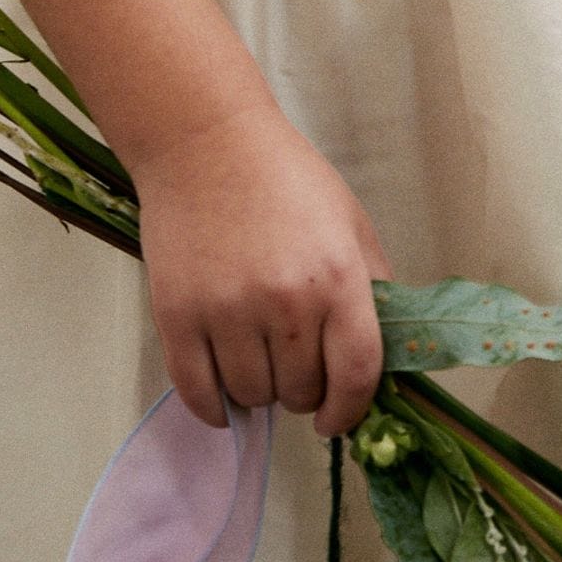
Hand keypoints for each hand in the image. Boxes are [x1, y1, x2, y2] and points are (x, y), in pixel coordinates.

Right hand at [128, 100, 390, 436]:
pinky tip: (223, 388)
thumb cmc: (284, 177)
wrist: (205, 143)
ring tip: (257, 355)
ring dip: (258, 390)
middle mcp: (285, 301)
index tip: (338, 419)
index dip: (350, 410)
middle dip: (303, 388)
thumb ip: (373, 287)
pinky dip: (214, 406)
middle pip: (300, 392)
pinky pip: (199, 394)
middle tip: (292, 360)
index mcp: (338, 276)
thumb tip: (383, 355)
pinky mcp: (177, 317)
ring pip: (251, 397)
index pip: (357, 374)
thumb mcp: (350, 222)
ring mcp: (227, 311)